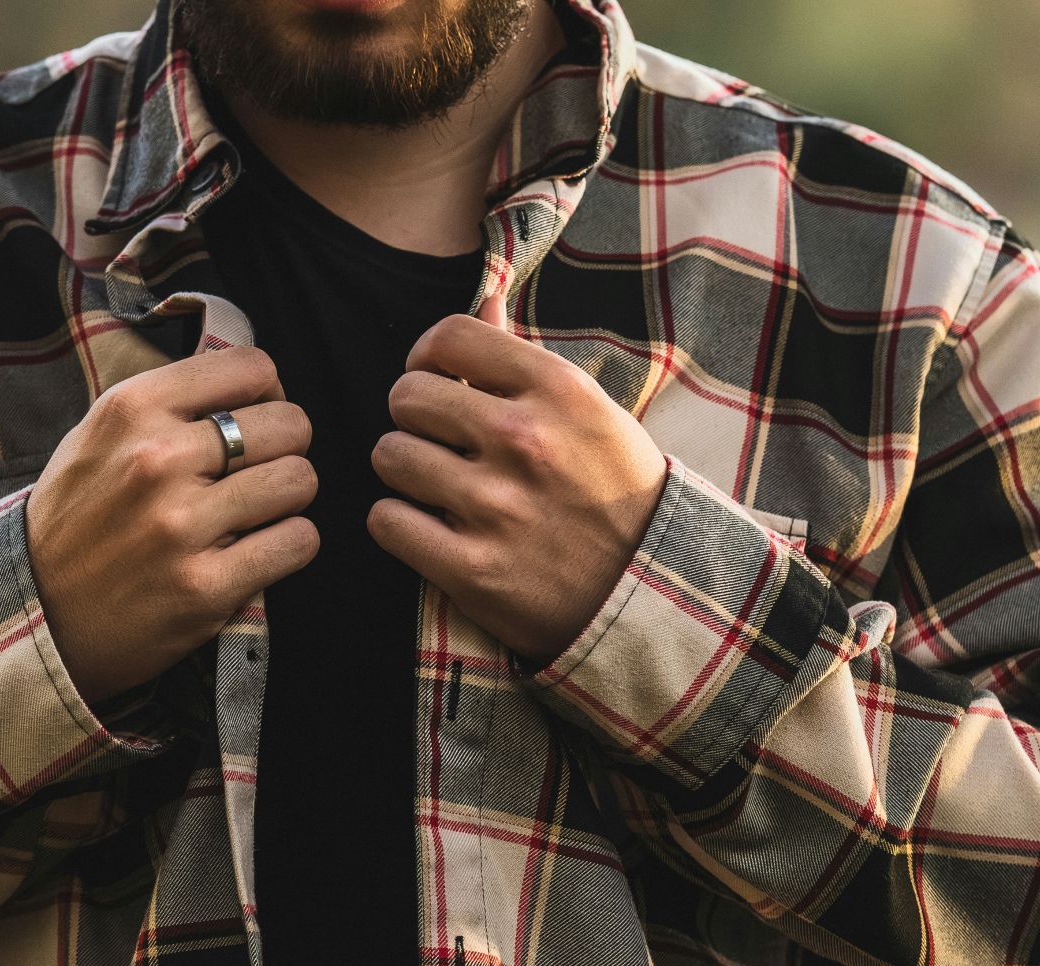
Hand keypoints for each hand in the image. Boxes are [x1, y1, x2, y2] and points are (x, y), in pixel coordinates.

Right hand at [27, 347, 319, 704]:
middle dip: (285, 448)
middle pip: (289, 425)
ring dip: (287, 500)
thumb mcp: (100, 435)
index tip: (253, 417)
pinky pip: (298, 541)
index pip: (251, 368)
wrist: (34, 614)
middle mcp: (158, 460)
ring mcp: (181, 526)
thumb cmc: (77, 520)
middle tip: (257, 473)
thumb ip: (170, 404)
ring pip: (300, 481)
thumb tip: (256, 383)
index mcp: (132, 409)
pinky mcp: (205, 587)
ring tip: (255, 514)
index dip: (267, 393)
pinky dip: (289, 545)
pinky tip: (257, 550)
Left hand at [367, 314, 667, 664]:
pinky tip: (431, 529)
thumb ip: (523, 358)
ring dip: (406, 472)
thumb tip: (484, 298)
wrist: (653, 592)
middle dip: (414, 418)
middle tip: (439, 442)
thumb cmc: (615, 493)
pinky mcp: (472, 569)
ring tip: (439, 487)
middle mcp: (525, 440)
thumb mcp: (589, 413)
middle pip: (406, 396)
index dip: (427, 356)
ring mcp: (496, 507)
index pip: (449, 337)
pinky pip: (387, 521)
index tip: (437, 379)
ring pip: (389, 456)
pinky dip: (399, 525)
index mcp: (558, 391)